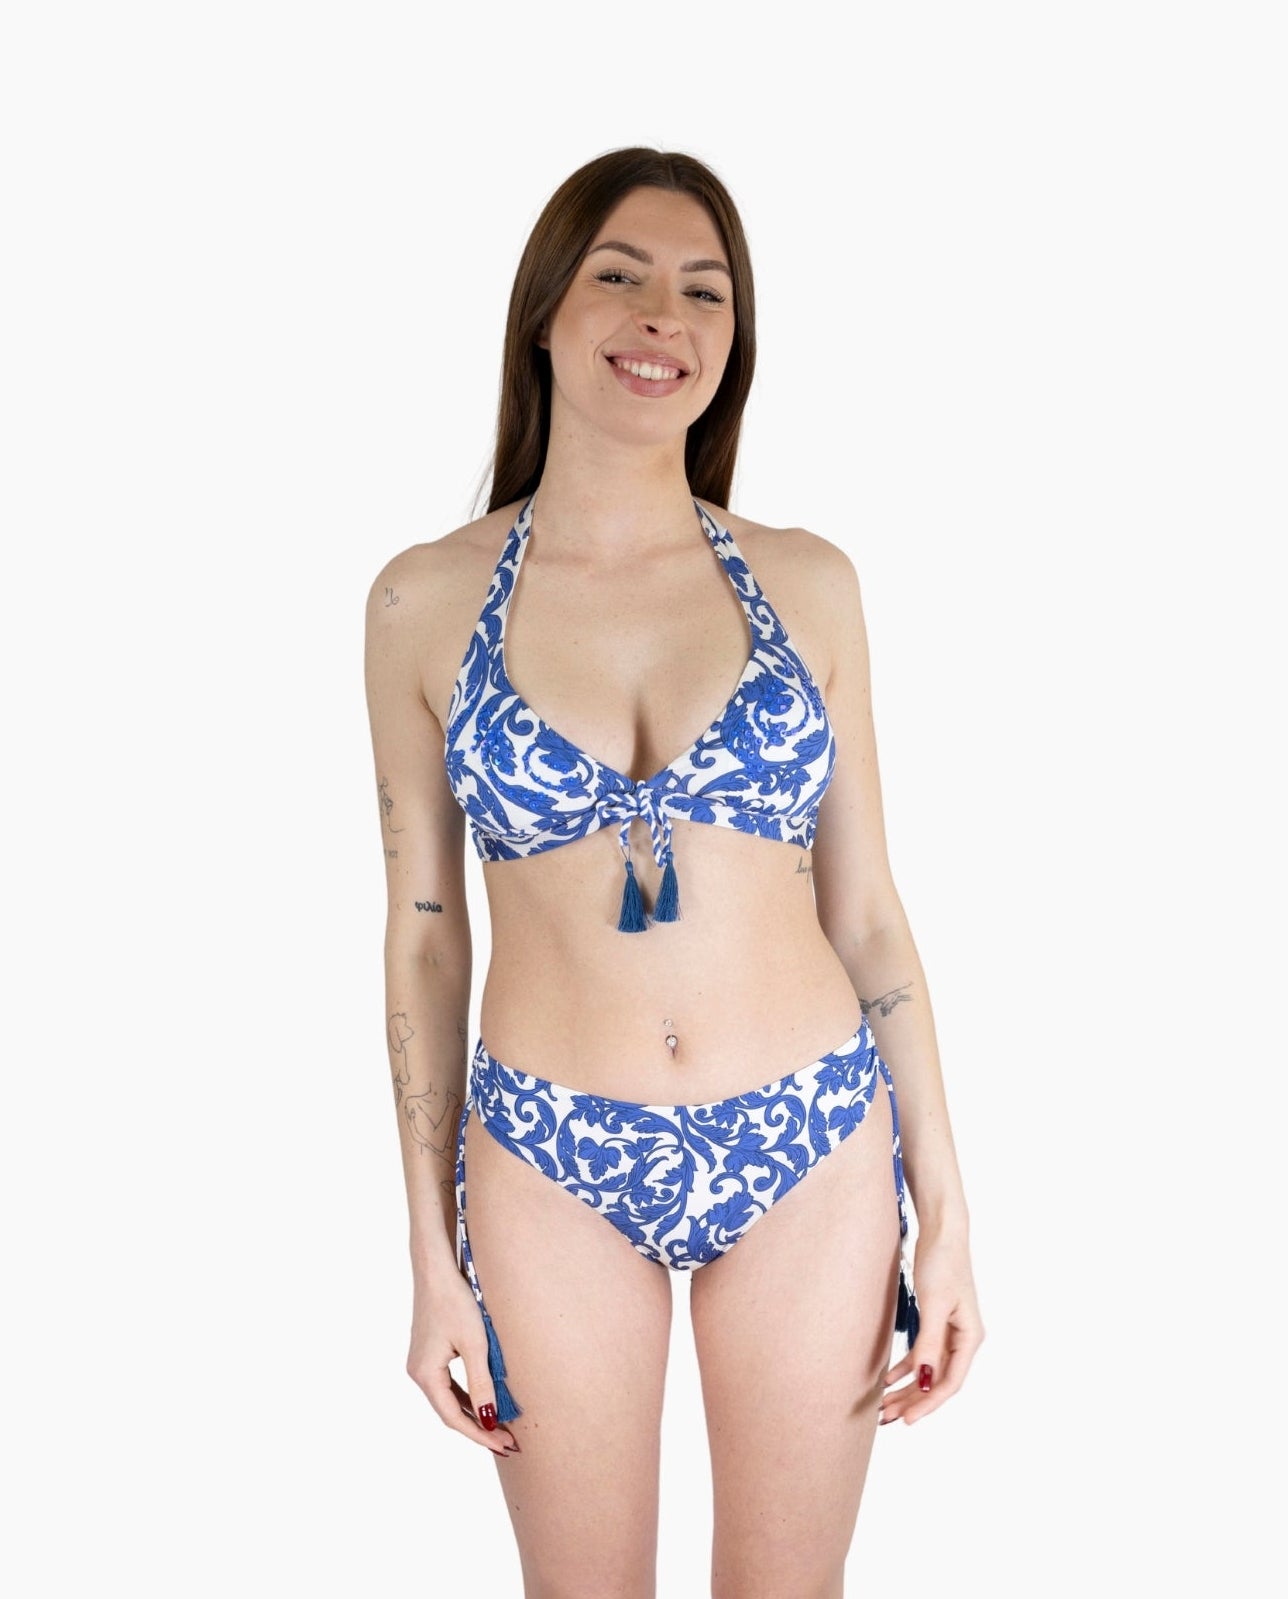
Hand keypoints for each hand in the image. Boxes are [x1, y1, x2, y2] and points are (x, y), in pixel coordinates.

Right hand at [405, 1269, 520, 1455]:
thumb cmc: (456, 1302)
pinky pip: (448, 1383)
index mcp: (425, 1375)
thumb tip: (490, 1420)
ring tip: (500, 1427)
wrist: (436, 1269)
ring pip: (449, 1399)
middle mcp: (418, 1373)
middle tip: (508, 1442)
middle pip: (450, 1412)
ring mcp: (421, 1363)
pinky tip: (484, 1401)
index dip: (480, 1434)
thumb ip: (482, 1384)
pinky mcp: (429, 1353)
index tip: (505, 1445)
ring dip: (473, 1413)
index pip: (454, 1418)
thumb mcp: (475, 1345)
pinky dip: (466, 1395)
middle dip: (479, 1427)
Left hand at [880, 1230, 983, 1424]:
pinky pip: (921, 1353)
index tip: (907, 1420)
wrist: (941, 1231)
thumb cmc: (942, 1262)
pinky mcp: (935, 1321)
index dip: (928, 1403)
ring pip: (927, 1370)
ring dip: (907, 1387)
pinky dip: (905, 1367)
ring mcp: (949, 1331)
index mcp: (970, 1337)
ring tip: (883, 1405)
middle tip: (886, 1418)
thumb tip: (923, 1380)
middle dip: (913, 1400)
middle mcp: (962, 1339)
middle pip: (937, 1380)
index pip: (950, 1382)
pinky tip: (887, 1378)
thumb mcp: (934, 1303)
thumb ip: (929, 1343)